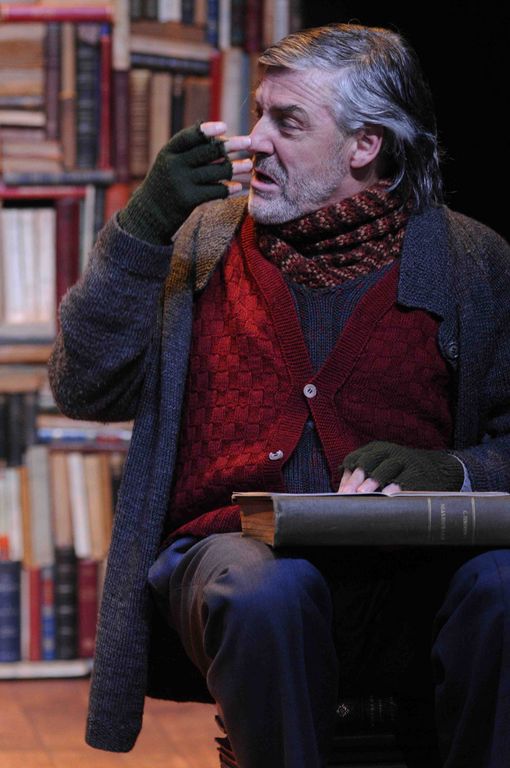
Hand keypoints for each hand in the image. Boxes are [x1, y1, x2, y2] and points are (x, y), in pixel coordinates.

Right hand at [119, 121, 251, 244]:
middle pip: (207, 152)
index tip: (224, 127)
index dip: (207, 131)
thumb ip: (190, 152)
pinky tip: (238, 187)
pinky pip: (214, 191)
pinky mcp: (188, 200)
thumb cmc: (166, 184)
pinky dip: (227, 189)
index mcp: (169, 152)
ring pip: (214, 172)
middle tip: (250, 141)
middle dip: (231, 145)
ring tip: (249, 165)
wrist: (149, 214)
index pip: (189, 137)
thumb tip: (223, 140)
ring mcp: (181, 182)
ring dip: (235, 167)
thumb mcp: (170, 163)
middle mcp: (174, 165)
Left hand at [338, 441, 463, 493]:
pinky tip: (386, 497)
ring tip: (362, 494)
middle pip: (367, 463)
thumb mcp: (382, 465)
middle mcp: (389, 452)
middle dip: (356, 479)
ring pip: (385, 470)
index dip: (346, 476)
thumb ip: (363, 474)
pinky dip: (394, 489)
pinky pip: (404, 480)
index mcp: (376, 449)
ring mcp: (404, 461)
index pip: (355, 459)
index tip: (340, 492)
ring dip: (372, 482)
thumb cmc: (401, 470)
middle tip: (347, 494)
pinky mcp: (417, 473)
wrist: (437, 468)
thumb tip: (342, 491)